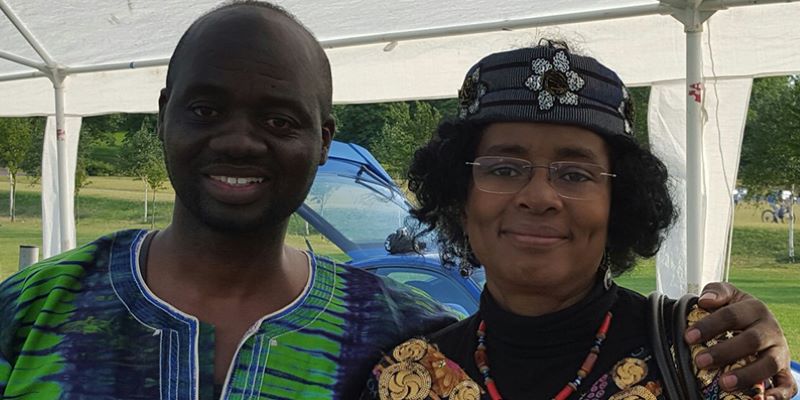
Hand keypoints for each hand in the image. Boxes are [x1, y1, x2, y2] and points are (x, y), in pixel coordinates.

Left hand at [683, 282, 796, 398]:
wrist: (761, 324)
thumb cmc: (738, 311)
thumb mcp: (729, 296)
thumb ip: (716, 291)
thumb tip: (705, 300)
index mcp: (755, 309)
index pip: (731, 316)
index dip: (709, 326)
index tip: (688, 337)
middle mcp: (770, 330)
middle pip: (751, 341)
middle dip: (724, 352)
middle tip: (700, 361)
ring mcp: (779, 352)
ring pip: (769, 364)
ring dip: (746, 375)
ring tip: (724, 383)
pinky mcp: (784, 371)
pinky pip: (788, 385)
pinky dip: (778, 395)